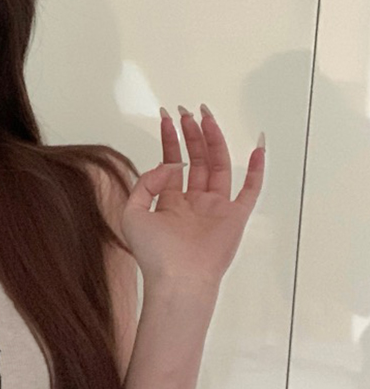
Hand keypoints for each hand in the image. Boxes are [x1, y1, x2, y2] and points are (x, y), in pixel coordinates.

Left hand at [120, 105, 264, 289]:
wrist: (178, 278)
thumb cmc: (154, 254)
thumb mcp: (132, 214)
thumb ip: (144, 184)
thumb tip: (168, 165)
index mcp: (170, 204)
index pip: (173, 164)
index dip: (170, 140)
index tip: (168, 118)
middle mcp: (193, 204)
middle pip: (197, 160)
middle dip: (192, 134)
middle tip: (188, 111)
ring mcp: (216, 209)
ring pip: (219, 167)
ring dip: (214, 141)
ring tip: (206, 117)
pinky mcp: (235, 217)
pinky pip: (250, 189)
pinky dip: (256, 169)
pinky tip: (256, 148)